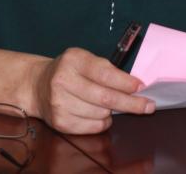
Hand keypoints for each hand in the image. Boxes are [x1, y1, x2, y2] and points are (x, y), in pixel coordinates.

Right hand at [31, 47, 154, 133]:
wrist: (37, 85)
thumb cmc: (69, 70)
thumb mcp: (85, 59)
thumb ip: (106, 69)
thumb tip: (135, 85)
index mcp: (73, 60)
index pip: (104, 73)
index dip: (125, 82)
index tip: (141, 87)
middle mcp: (63, 81)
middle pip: (105, 98)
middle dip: (131, 103)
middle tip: (148, 105)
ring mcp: (59, 103)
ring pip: (101, 113)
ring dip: (112, 111)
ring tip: (108, 103)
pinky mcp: (60, 122)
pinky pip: (93, 127)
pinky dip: (102, 121)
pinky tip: (98, 112)